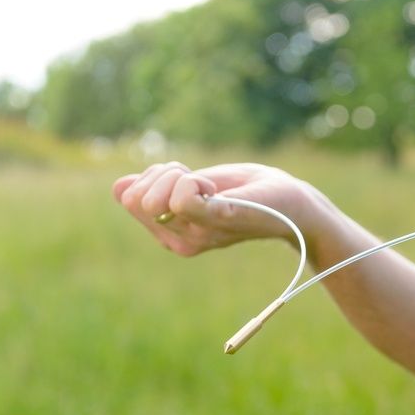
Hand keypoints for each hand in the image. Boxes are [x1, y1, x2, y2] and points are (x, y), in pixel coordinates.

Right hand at [113, 162, 329, 256]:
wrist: (294, 203)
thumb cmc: (249, 191)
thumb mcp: (196, 184)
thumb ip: (161, 188)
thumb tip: (120, 187)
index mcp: (171, 231)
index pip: (127, 196)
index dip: (153, 175)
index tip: (186, 176)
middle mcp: (179, 240)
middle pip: (135, 197)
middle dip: (162, 173)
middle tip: (200, 179)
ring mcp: (199, 235)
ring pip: (154, 197)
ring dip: (180, 175)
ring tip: (213, 185)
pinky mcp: (222, 220)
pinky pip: (184, 202)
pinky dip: (191, 184)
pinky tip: (215, 188)